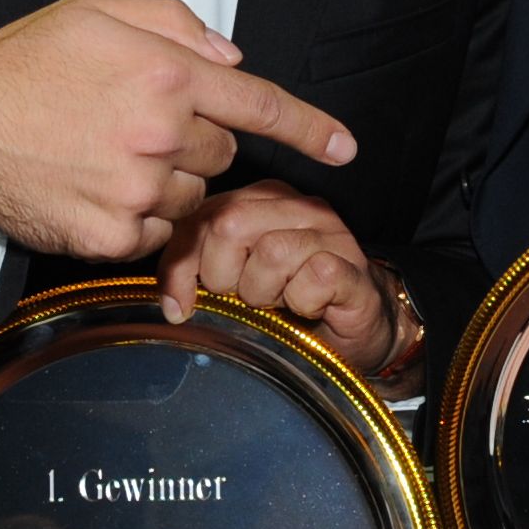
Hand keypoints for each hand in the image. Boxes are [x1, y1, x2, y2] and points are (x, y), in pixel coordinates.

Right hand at [0, 0, 355, 272]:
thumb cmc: (19, 67)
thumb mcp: (93, 12)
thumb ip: (172, 24)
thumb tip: (227, 57)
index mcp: (164, 74)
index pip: (258, 104)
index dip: (309, 127)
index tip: (343, 147)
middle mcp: (160, 135)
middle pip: (222, 153)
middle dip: (195, 140)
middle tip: (134, 125)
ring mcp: (137, 191)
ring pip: (191, 196)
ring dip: (165, 180)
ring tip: (103, 156)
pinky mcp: (112, 236)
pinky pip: (154, 231)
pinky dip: (135, 216)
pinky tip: (90, 187)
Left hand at [158, 181, 405, 375]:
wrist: (357, 328)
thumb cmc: (289, 306)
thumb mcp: (232, 284)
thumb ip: (195, 273)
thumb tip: (170, 304)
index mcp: (256, 200)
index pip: (199, 216)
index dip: (181, 264)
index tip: (180, 305)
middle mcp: (292, 205)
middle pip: (229, 225)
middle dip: (224, 277)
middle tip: (243, 300)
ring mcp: (327, 231)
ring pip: (271, 252)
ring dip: (265, 294)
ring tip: (279, 304)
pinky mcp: (351, 264)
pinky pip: (313, 277)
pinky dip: (302, 303)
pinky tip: (307, 308)